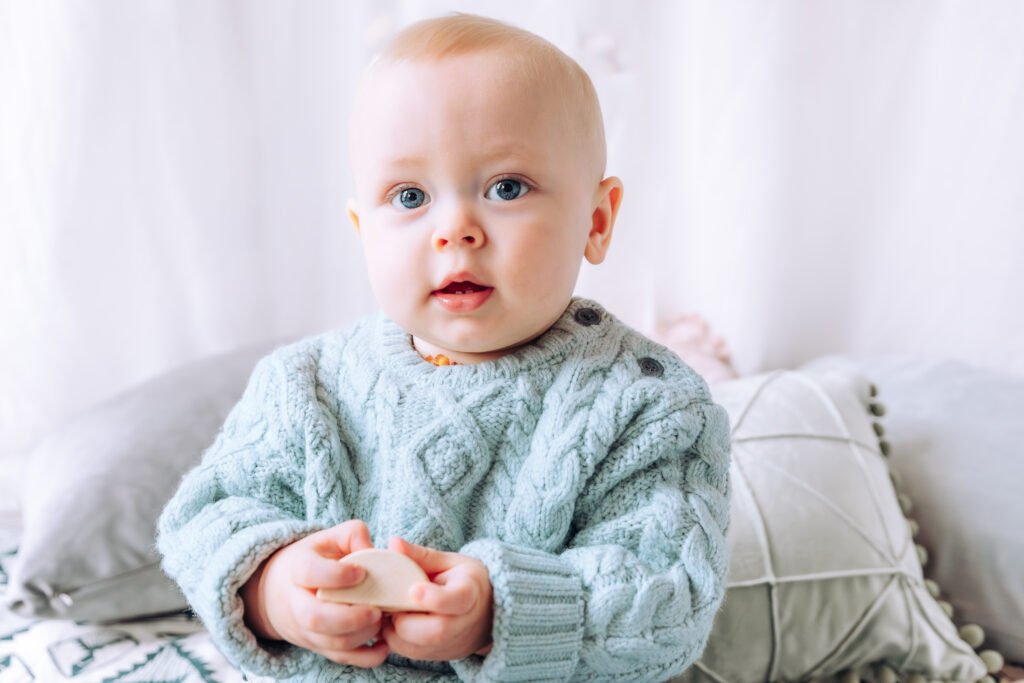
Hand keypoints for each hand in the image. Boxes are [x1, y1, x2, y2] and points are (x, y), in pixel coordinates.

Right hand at [240, 521, 389, 667]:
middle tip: (377, 610)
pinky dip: (366, 657)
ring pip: (330, 642)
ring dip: (361, 636)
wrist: (278, 593)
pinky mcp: (320, 646)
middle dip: (349, 618)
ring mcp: (307, 630)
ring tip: (382, 619)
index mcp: (297, 569)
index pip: (309, 573)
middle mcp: (298, 603)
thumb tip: (372, 547)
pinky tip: (384, 644)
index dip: (336, 575)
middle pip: (315, 618)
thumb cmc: (312, 560)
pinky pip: (341, 658)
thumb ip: (351, 534)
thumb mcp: (326, 539)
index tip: (361, 573)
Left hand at [381, 537, 493, 660]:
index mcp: (471, 592)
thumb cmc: (464, 580)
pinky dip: (396, 639)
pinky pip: (411, 654)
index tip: (413, 589)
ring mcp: (454, 644)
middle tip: (391, 602)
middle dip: (405, 619)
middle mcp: (465, 623)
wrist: (487, 611)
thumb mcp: (448, 562)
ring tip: (391, 610)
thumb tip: (394, 542)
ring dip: (395, 630)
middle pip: (436, 631)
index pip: (457, 600)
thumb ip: (421, 555)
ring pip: (418, 647)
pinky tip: (396, 621)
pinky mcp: (441, 656)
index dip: (434, 597)